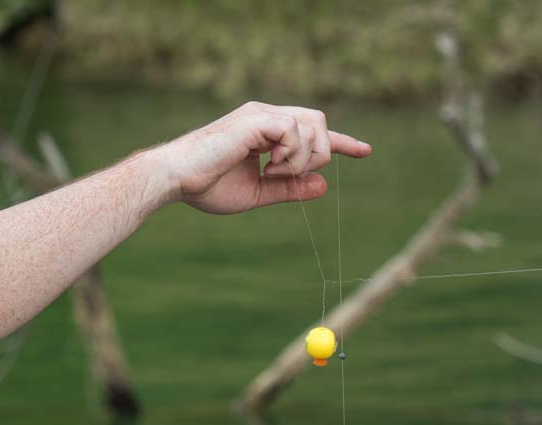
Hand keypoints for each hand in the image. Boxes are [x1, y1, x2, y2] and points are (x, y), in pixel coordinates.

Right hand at [147, 101, 371, 214]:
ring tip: (273, 172)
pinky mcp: (256, 119)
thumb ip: (290, 188)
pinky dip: (291, 155)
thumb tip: (323, 184)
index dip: (341, 142)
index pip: (313, 131)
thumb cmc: (208, 186)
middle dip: (319, 153)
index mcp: (266, 131)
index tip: (364, 151)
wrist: (177, 179)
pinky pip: (296, 131)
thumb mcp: (259, 192)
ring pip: (314, 125)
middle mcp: (267, 117)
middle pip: (320, 122)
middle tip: (289, 175)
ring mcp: (262, 115)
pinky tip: (268, 166)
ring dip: (304, 157)